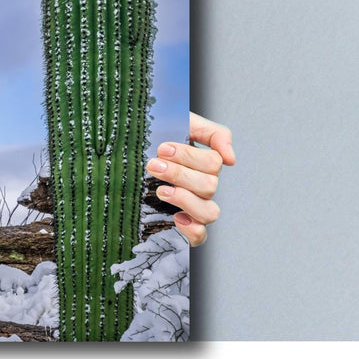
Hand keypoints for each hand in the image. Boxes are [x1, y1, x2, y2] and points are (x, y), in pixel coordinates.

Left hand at [147, 112, 234, 246]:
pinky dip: (192, 229)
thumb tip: (231, 159)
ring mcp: (194, 206)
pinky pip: (200, 236)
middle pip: (209, 186)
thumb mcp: (184, 122)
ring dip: (185, 199)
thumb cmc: (156, 135)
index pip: (213, 163)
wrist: (128, 149)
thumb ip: (213, 133)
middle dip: (179, 174)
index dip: (189, 156)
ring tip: (160, 190)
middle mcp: (203, 186)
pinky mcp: (183, 225)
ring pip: (209, 212)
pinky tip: (176, 217)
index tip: (162, 148)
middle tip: (153, 165)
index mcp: (204, 163)